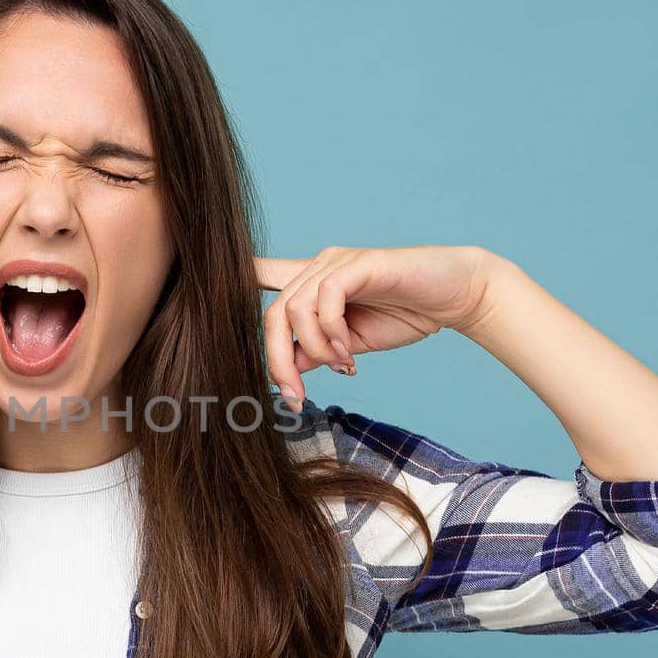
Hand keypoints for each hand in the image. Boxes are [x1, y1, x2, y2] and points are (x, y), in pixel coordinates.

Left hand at [253, 245, 501, 405]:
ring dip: (315, 349)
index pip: (261, 277)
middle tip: (294, 394)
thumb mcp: (350, 345)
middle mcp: (318, 266)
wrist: (455, 296)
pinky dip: (332, 332)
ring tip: (343, 364)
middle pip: (271, 314)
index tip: (201, 306)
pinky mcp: (359, 264)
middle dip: (276, 360)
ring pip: (294, 308)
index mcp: (311, 283)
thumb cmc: (403, 315)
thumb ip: (316, 352)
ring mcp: (337, 263)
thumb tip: (285, 370)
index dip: (231, 285)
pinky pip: (325, 299)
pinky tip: (350, 350)